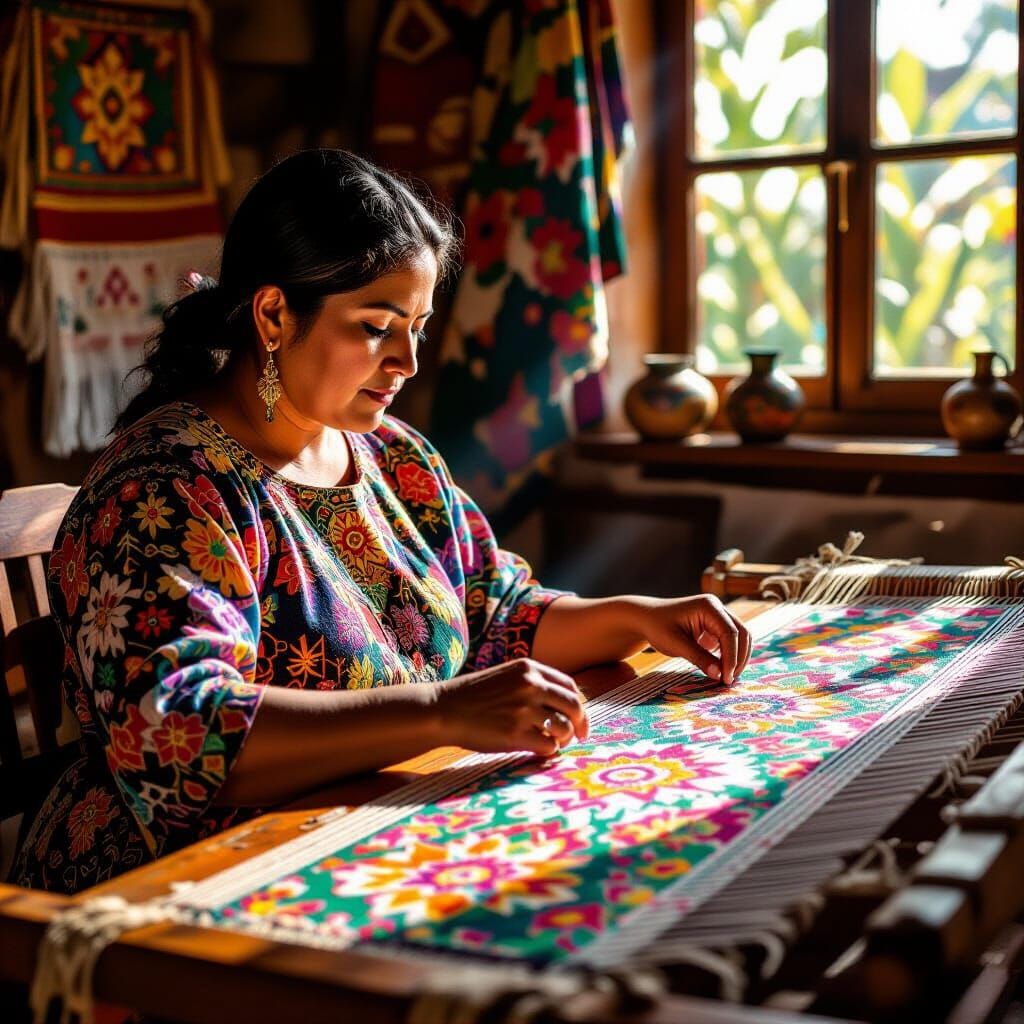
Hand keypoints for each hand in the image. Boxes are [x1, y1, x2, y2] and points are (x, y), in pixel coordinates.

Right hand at [435, 658, 589, 756]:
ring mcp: (523, 709)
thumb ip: (533, 684)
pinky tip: (538, 750)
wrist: (443, 709)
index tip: (579, 718)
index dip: (578, 704)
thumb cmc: (474, 696)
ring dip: (563, 739)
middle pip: (574, 706)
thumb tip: (564, 705)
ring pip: (564, 728)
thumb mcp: (506, 676)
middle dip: (581, 724)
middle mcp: (530, 685)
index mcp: (529, 669)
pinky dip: (548, 751)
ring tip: (552, 743)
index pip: (570, 686)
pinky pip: (548, 746)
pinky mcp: (515, 733)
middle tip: (579, 737)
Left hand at [627, 595, 752, 684]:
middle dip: (739, 658)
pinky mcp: (716, 626)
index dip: (732, 657)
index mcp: (708, 606)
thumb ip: (698, 657)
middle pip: (741, 633)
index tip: (726, 678)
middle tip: (729, 681)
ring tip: (727, 678)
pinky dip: (730, 656)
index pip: (729, 633)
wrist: (647, 618)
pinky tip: (723, 671)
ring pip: (740, 637)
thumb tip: (719, 675)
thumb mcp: (675, 644)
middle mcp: (717, 608)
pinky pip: (731, 641)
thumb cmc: (658, 627)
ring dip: (738, 658)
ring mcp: (718, 616)